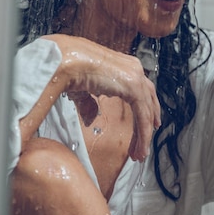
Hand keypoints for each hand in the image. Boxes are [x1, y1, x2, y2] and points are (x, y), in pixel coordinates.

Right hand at [44, 35, 160, 161]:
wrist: (66, 61)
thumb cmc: (68, 68)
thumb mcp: (81, 91)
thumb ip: (89, 104)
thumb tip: (90, 119)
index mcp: (122, 66)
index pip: (140, 92)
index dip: (144, 111)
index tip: (146, 128)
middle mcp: (133, 68)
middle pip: (148, 101)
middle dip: (147, 124)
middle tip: (143, 145)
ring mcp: (135, 75)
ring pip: (147, 110)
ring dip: (145, 134)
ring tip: (140, 153)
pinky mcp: (134, 86)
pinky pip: (143, 115)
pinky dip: (143, 133)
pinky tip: (139, 147)